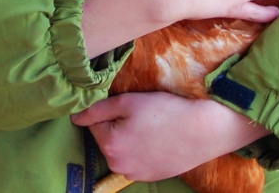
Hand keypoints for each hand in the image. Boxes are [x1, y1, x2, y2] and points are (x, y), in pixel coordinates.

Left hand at [71, 91, 268, 181]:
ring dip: (128, 136)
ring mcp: (135, 174)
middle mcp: (118, 165)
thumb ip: (98, 109)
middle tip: (141, 112)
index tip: (127, 103)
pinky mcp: (150, 176)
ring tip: (151, 124)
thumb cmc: (166, 111)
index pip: (93, 122)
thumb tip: (75, 116)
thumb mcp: (129, 101)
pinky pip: (136, 159)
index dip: (108, 109)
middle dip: (117, 124)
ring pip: (121, 149)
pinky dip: (142, 148)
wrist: (203, 130)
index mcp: (110, 145)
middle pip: (107, 137)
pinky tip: (157, 137)